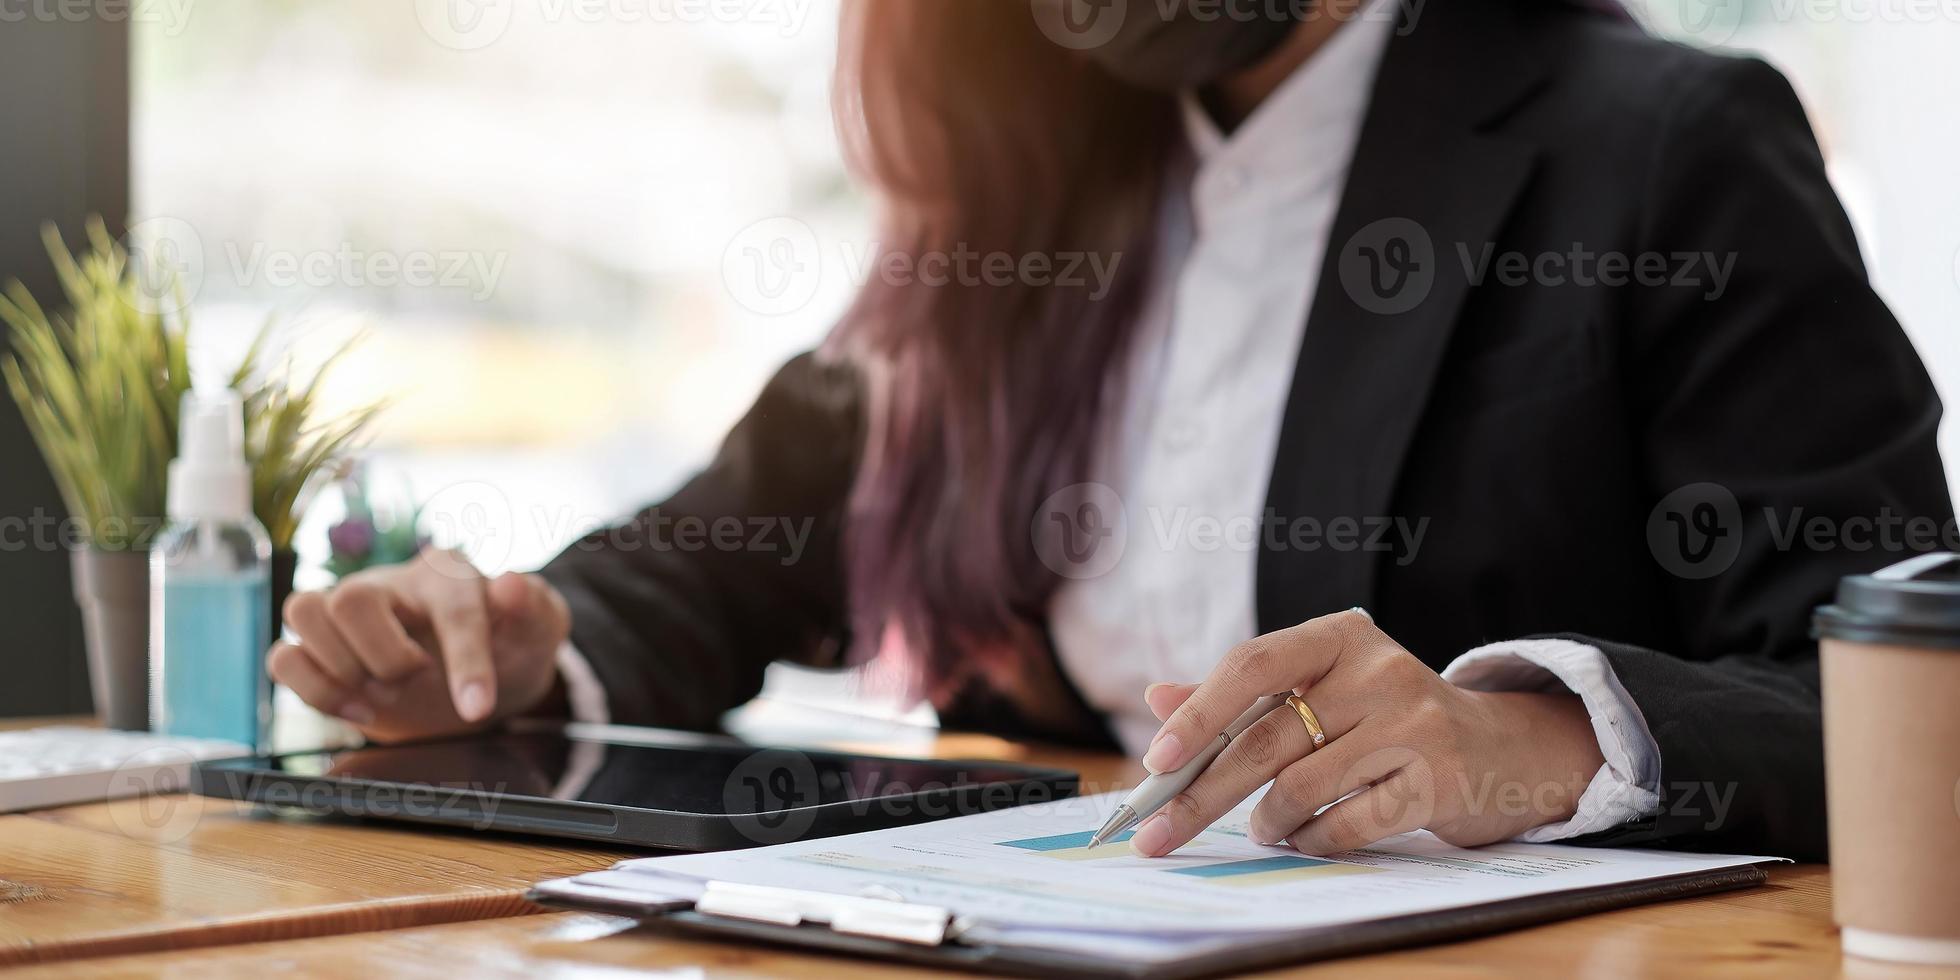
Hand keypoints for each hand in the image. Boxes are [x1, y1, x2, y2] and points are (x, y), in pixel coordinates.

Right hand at [267, 548, 570, 742]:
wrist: (480, 678)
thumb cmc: (508, 645)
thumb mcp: (539, 630)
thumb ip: (534, 608)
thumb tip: (511, 583)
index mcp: (448, 574)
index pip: (451, 605)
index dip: (465, 659)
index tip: (477, 707)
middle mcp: (389, 585)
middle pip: (351, 598)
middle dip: (385, 657)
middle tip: (416, 680)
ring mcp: (346, 615)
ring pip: (303, 611)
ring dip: (341, 668)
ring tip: (383, 694)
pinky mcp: (320, 652)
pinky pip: (284, 658)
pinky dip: (313, 690)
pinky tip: (356, 708)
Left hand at [1130, 609, 1603, 856]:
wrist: (1499, 747)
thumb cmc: (1386, 716)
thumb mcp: (1320, 688)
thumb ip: (1241, 694)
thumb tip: (1157, 697)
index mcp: (1340, 636)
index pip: (1251, 665)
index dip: (1198, 714)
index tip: (1156, 760)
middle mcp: (1378, 670)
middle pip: (1265, 739)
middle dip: (1201, 793)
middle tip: (1160, 832)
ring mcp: (1413, 724)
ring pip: (1300, 786)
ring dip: (1267, 820)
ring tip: (1264, 828)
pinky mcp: (1436, 779)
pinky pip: (1345, 823)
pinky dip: (1312, 839)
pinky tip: (1307, 837)